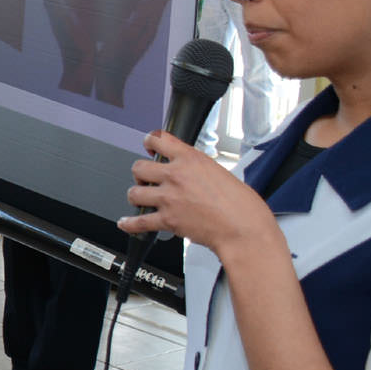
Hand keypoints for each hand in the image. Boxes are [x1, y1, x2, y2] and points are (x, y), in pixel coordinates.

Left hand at [121, 130, 281, 259]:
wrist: (244, 229)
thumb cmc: (242, 205)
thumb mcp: (222, 172)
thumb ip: (199, 170)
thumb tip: (192, 174)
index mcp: (191, 159)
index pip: (160, 140)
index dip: (150, 142)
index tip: (149, 146)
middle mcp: (176, 175)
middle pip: (139, 167)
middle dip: (141, 174)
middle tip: (147, 179)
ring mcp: (169, 197)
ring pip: (134, 192)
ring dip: (137, 197)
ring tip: (143, 200)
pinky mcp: (167, 219)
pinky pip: (139, 221)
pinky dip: (130, 224)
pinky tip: (126, 223)